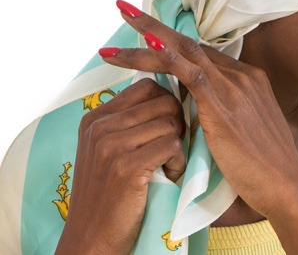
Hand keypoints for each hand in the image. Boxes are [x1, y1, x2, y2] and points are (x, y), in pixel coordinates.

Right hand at [56, 79, 184, 254]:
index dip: (167, 103)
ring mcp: (111, 146)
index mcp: (95, 117)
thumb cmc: (110, 194)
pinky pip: (172, 145)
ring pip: (171, 122)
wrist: (92, 239)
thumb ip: (129, 121)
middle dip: (177, 123)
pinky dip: (178, 162)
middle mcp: (100, 127)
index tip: (165, 127)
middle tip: (170, 149)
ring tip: (166, 166)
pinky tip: (168, 175)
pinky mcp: (127, 166)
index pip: (147, 86)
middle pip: (164, 101)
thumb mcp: (108, 150)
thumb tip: (170, 92)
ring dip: (178, 146)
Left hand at [103, 1, 297, 217]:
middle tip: (125, 11)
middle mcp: (242, 76)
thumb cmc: (264, 168)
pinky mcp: (224, 103)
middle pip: (190, 44)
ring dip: (149, 37)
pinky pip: (192, 73)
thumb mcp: (242, 131)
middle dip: (155, 27)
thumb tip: (192, 113)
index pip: (202, 54)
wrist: (285, 184)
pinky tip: (149, 46)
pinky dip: (169, 57)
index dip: (172, 43)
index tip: (146, 34)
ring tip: (122, 20)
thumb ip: (220, 114)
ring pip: (185, 52)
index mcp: (248, 79)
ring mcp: (234, 86)